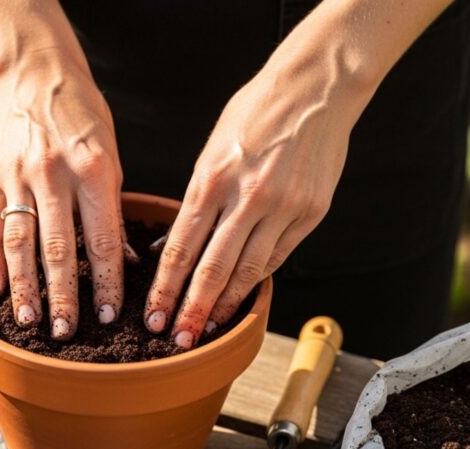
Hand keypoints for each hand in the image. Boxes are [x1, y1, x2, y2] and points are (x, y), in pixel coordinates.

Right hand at [0, 51, 124, 339]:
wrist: (37, 77)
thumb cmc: (84, 120)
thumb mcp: (112, 158)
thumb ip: (113, 210)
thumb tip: (125, 264)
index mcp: (93, 170)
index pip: (102, 239)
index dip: (106, 282)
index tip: (108, 316)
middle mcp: (53, 174)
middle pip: (58, 248)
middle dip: (62, 296)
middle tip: (66, 332)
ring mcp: (18, 177)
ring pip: (20, 243)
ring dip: (24, 288)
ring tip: (28, 322)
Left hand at [144, 60, 363, 348]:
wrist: (315, 88)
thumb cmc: (255, 112)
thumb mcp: (211, 149)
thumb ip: (195, 199)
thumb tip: (170, 247)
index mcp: (213, 178)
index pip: (182, 247)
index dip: (166, 288)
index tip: (154, 316)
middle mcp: (248, 196)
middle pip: (213, 268)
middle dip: (192, 309)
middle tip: (177, 339)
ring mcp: (284, 207)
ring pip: (249, 270)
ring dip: (225, 304)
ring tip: (208, 327)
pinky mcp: (311, 212)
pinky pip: (278, 256)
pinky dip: (258, 279)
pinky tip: (242, 297)